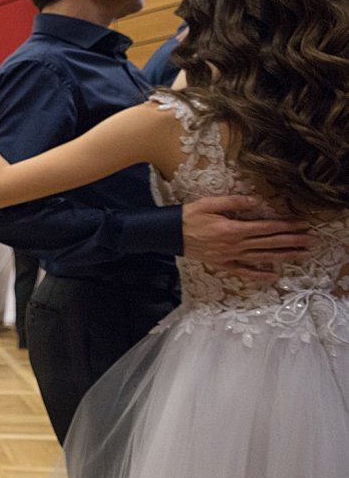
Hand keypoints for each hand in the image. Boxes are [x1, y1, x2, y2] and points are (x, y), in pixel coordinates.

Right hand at [182, 195, 312, 282]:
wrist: (167, 234)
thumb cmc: (187, 216)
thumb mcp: (209, 203)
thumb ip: (234, 201)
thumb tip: (257, 200)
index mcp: (233, 229)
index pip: (266, 227)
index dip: (286, 225)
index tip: (302, 224)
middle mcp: (234, 245)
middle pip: (268, 243)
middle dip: (291, 241)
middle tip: (311, 241)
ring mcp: (229, 257)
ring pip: (261, 257)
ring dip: (283, 257)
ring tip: (301, 256)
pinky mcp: (222, 264)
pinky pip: (243, 271)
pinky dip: (258, 275)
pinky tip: (273, 276)